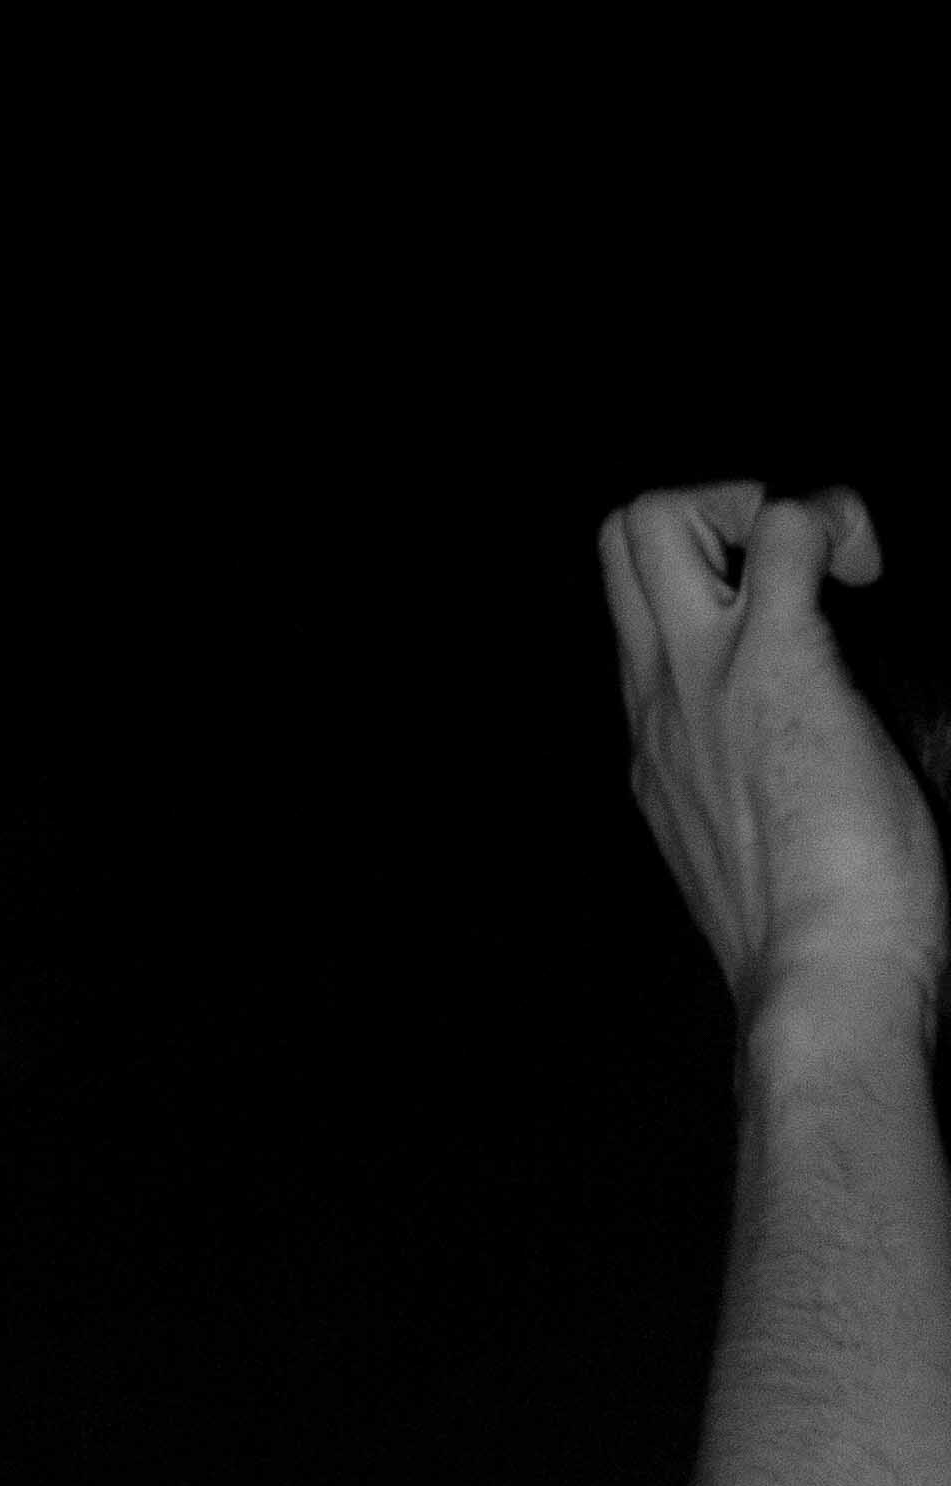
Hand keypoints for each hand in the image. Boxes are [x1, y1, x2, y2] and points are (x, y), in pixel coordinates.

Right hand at [605, 482, 948, 1062]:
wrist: (819, 980)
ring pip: (654, 515)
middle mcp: (654, 697)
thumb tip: (829, 757)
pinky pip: (786, 527)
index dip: (711, 578)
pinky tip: (872, 571)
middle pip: (613, 541)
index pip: (635, 613)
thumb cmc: (815, 941)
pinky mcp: (778, 660)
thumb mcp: (756, 854)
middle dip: (703, 510)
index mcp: (652, 741)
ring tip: (824, 561)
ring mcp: (701, 674)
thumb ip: (756, 789)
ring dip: (747, 505)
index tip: (793, 620)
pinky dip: (835, 521)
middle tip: (791, 565)